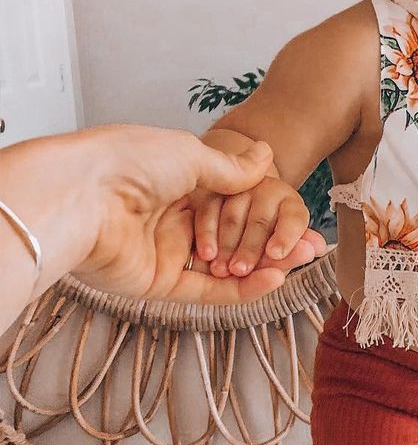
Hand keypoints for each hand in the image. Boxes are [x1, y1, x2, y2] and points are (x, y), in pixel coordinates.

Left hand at [71, 125, 325, 303]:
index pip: (231, 200)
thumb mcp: (191, 154)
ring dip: (263, 265)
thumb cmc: (126, 163)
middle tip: (311, 246)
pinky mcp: (160, 283)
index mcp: (175, 180)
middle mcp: (171, 216)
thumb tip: (265, 157)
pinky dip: (241, 288)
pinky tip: (272, 279)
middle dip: (273, 242)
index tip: (300, 218)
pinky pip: (208, 290)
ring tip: (300, 262)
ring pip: (225, 264)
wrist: (81, 197)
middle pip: (233, 235)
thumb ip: (231, 168)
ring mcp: (166, 251)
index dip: (267, 210)